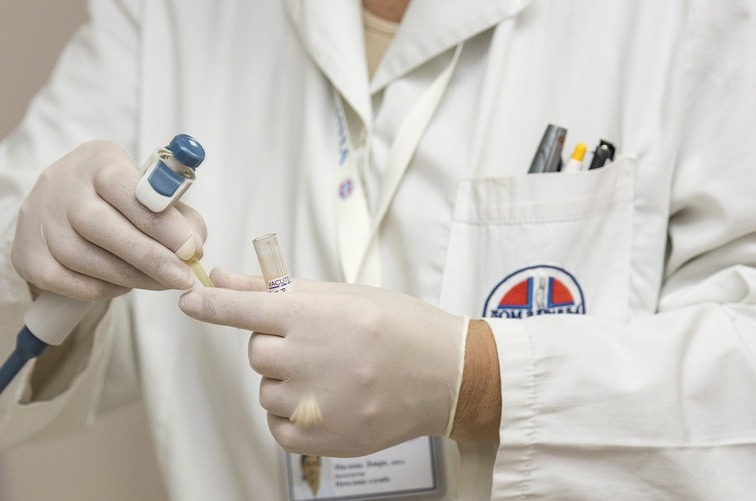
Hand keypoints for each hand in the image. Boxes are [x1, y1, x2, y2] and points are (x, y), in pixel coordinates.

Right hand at [11, 140, 205, 300]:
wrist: (67, 204)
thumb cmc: (124, 200)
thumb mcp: (155, 194)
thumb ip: (181, 218)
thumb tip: (193, 249)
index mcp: (99, 161)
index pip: (127, 189)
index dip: (163, 223)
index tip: (192, 249)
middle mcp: (61, 185)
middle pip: (100, 225)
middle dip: (149, 257)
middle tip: (182, 278)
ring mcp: (39, 219)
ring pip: (80, 256)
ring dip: (130, 277)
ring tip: (162, 283)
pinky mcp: (27, 253)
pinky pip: (63, 280)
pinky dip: (100, 288)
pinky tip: (125, 285)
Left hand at [179, 268, 468, 456]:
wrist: (446, 375)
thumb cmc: (400, 327)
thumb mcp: (345, 296)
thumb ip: (279, 290)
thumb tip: (225, 278)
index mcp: (315, 318)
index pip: (244, 309)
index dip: (212, 304)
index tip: (189, 299)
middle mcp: (311, 360)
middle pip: (257, 352)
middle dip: (279, 345)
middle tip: (319, 343)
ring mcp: (317, 404)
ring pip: (268, 390)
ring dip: (288, 381)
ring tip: (334, 374)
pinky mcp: (323, 439)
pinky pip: (278, 426)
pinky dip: (293, 414)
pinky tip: (327, 401)